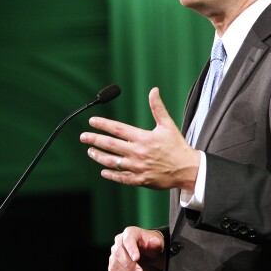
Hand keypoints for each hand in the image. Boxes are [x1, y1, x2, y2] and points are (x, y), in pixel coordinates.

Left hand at [81, 87, 200, 190]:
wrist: (187, 169)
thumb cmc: (177, 146)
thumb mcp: (168, 125)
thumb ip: (158, 108)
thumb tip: (154, 90)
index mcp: (143, 138)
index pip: (118, 129)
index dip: (103, 124)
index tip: (92, 121)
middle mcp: (138, 152)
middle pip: (110, 145)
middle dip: (94, 140)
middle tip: (83, 137)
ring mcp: (138, 167)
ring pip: (112, 162)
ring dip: (99, 156)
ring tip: (90, 151)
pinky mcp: (140, 180)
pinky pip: (121, 177)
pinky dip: (111, 174)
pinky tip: (103, 170)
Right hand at [108, 227, 165, 270]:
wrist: (146, 253)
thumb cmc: (151, 245)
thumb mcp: (157, 243)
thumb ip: (156, 242)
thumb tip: (154, 242)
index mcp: (130, 232)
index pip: (128, 239)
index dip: (131, 249)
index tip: (137, 259)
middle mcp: (119, 241)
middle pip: (119, 253)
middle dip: (129, 266)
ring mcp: (114, 253)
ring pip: (115, 265)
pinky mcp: (112, 264)